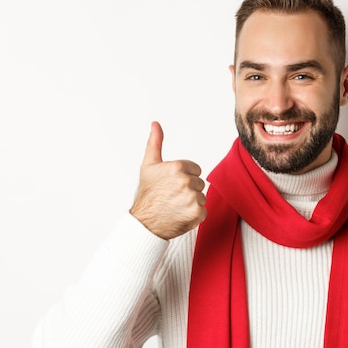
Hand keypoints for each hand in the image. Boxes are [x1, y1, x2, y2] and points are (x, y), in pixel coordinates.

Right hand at [129, 121, 206, 239]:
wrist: (144, 223)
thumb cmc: (147, 194)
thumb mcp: (149, 165)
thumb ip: (155, 143)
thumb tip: (155, 124)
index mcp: (177, 167)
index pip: (195, 169)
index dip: (184, 177)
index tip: (172, 185)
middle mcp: (186, 181)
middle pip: (199, 183)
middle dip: (188, 189)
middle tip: (172, 196)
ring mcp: (192, 198)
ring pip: (201, 197)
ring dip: (192, 202)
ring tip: (176, 206)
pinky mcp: (197, 213)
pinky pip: (203, 211)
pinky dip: (194, 215)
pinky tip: (180, 214)